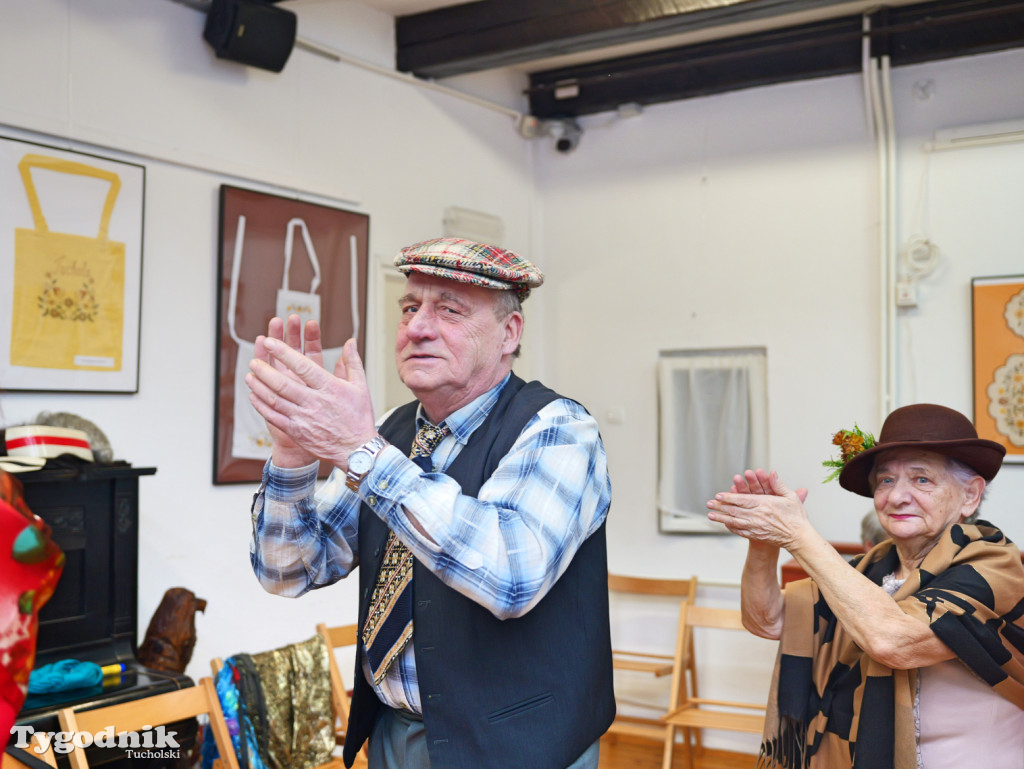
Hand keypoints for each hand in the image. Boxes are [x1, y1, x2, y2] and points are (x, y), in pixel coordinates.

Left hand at [246, 315, 377, 468]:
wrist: (356, 450)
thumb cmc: (358, 418)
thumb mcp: (360, 387)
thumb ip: (352, 362)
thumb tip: (350, 342)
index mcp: (329, 388)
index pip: (303, 366)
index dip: (284, 353)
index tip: (270, 342)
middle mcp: (314, 402)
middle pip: (283, 383)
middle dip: (265, 370)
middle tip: (254, 360)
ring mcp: (303, 418)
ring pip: (275, 399)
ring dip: (259, 386)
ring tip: (250, 375)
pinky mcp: (296, 431)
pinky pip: (274, 417)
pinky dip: (261, 406)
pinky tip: (254, 396)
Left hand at [707, 469, 810, 548]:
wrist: (799, 538)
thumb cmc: (796, 517)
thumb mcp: (790, 497)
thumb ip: (778, 484)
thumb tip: (772, 472)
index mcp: (764, 504)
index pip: (742, 500)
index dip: (728, 497)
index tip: (717, 495)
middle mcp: (757, 516)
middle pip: (734, 510)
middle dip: (719, 507)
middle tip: (708, 504)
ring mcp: (755, 527)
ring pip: (734, 521)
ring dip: (721, 518)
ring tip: (710, 515)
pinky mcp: (757, 535)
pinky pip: (740, 531)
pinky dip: (731, 527)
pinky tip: (725, 524)